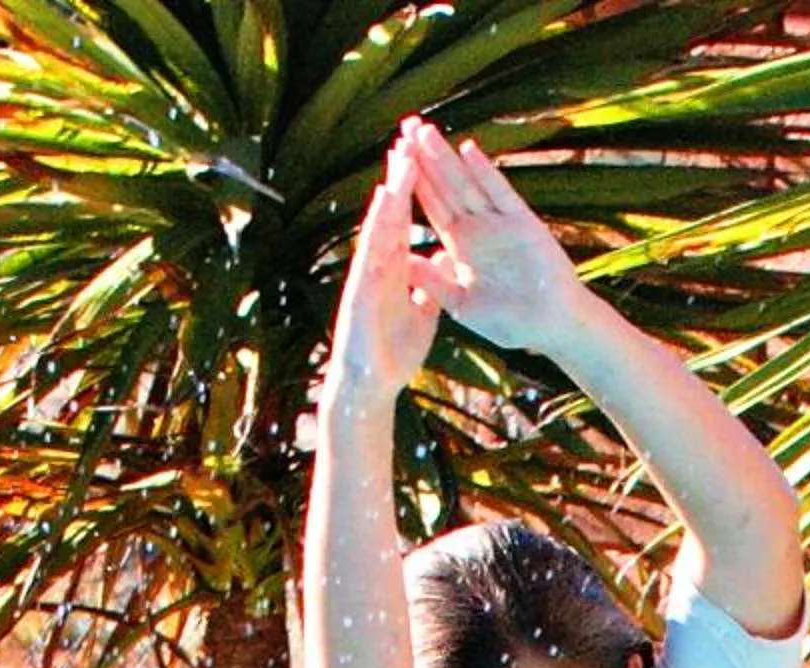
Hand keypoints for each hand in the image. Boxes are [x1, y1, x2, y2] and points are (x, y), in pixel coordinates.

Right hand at [323, 140, 443, 412]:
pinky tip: (384, 200)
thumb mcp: (424, 316)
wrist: (371, 387)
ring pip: (382, 225)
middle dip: (401, 177)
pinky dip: (378, 225)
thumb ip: (433, 287)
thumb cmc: (392, 356)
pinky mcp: (361, 289)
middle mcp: (380, 267)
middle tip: (409, 138)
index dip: (416, 192)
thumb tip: (447, 261)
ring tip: (399, 157)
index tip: (423, 160)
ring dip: (390, 191)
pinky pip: (372, 252)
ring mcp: (368, 276)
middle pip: (393, 214)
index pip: (407, 223)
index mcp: (397, 271)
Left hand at [403, 121, 591, 359]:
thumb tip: (401, 263)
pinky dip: (485, 173)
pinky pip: (500, 194)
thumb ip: (433, 283)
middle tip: (405, 127)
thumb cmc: (509, 322)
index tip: (394, 158)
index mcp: (461, 246)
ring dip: (447, 159)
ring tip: (426, 132)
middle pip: (445, 187)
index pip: (432, 207)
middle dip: (425, 159)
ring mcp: (499, 223)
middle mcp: (478, 229)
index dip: (413, 183)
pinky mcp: (523, 223)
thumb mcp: (462, 304)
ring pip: (467, 184)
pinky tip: (469, 151)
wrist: (551, 327)